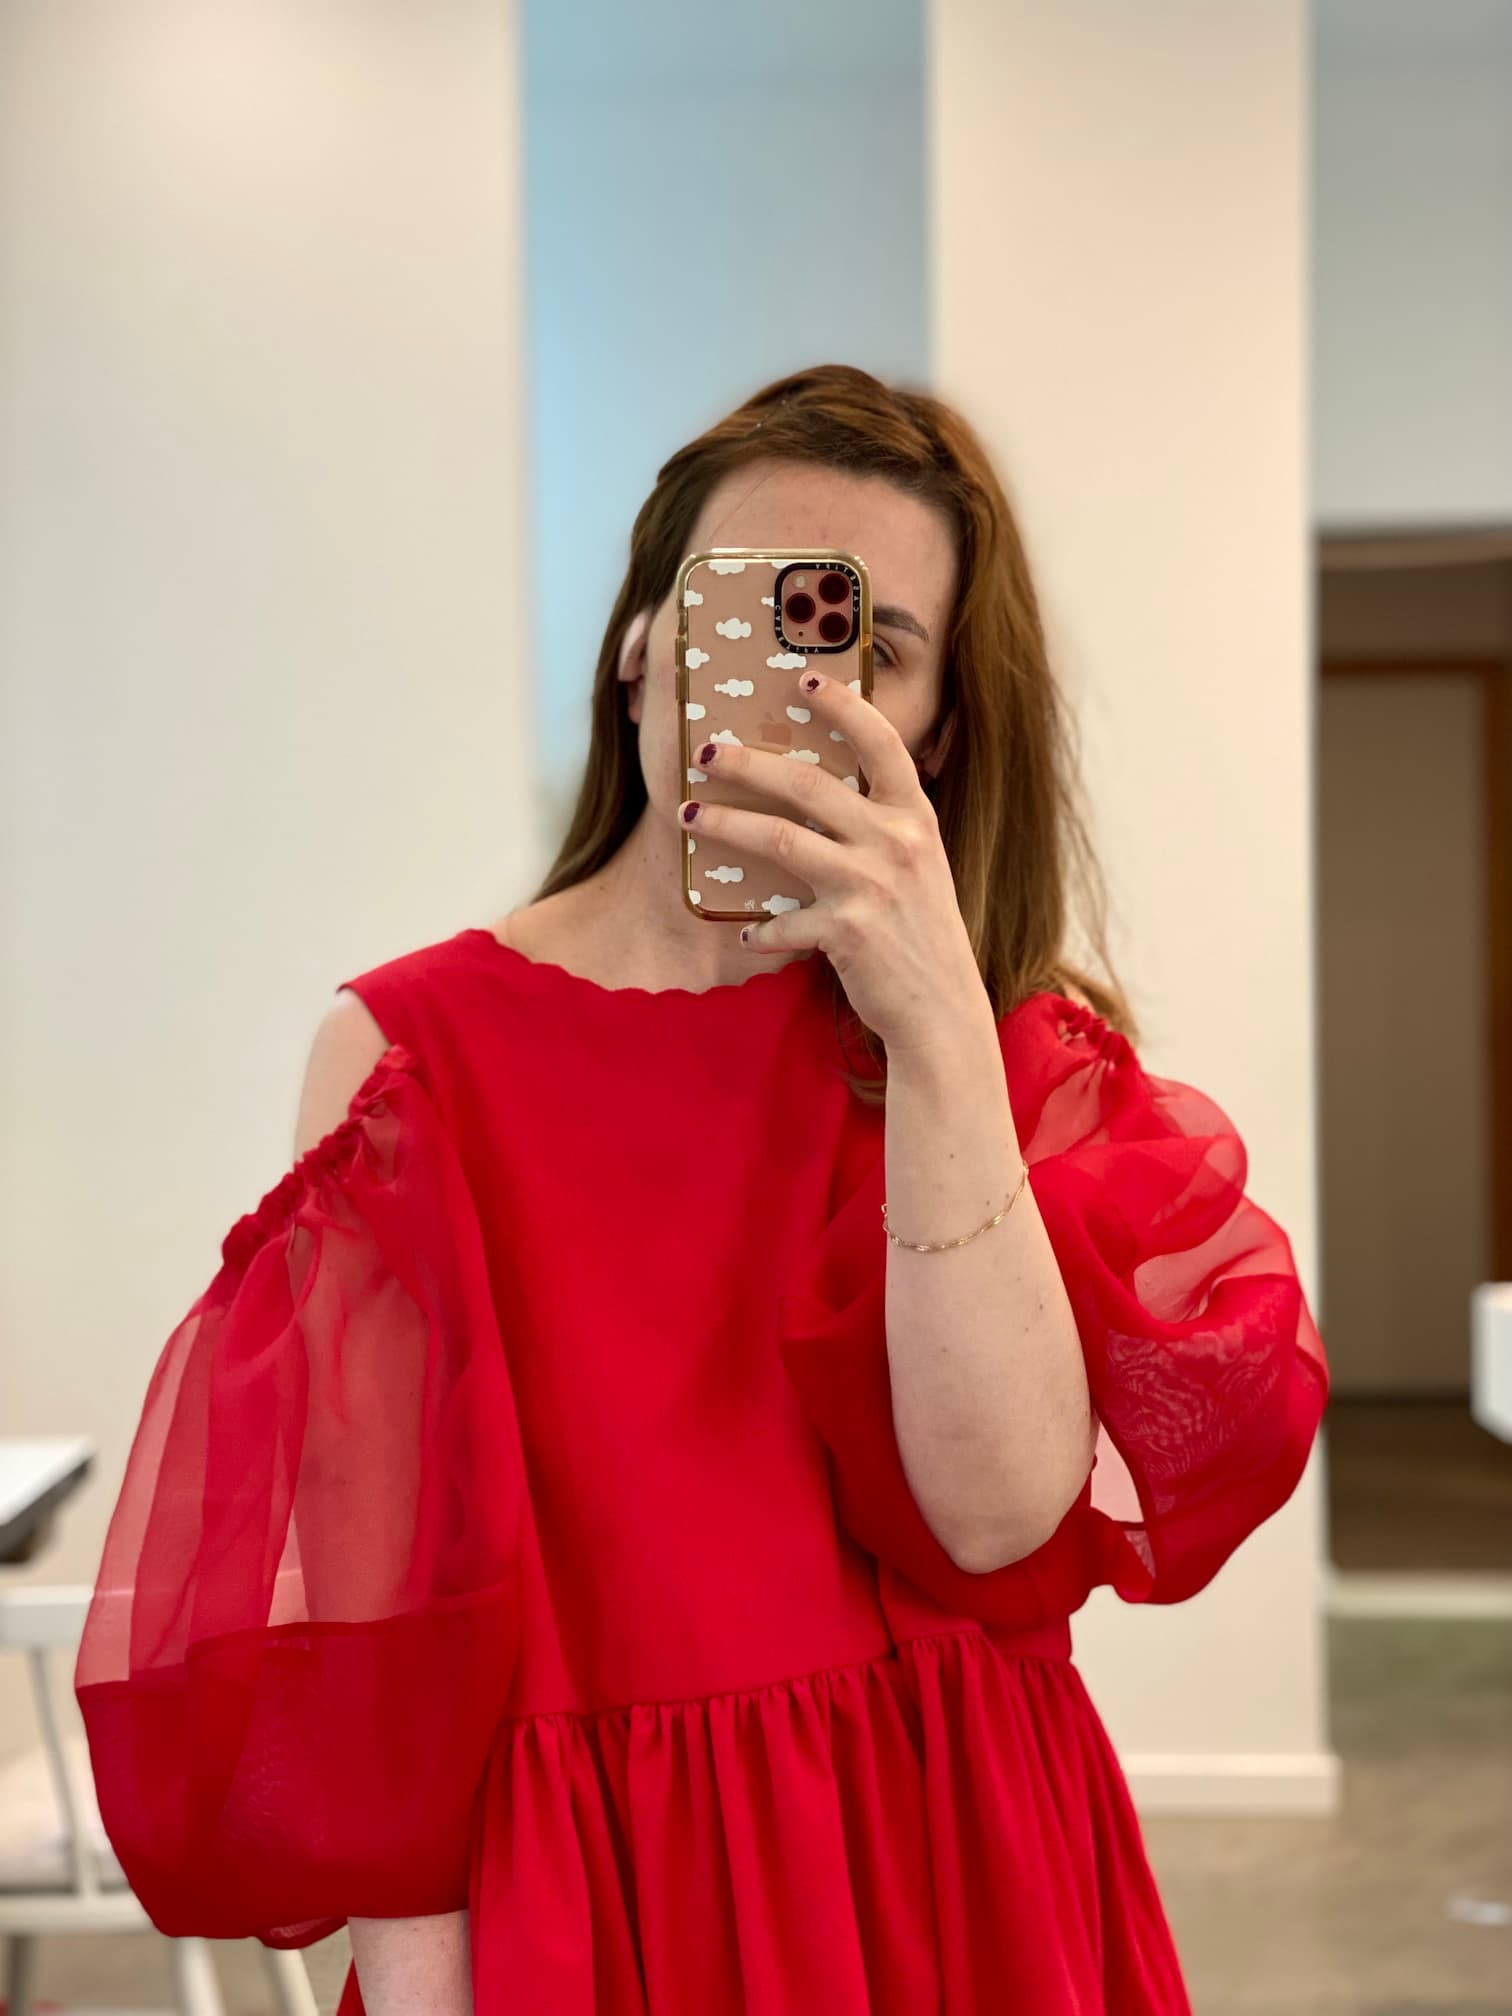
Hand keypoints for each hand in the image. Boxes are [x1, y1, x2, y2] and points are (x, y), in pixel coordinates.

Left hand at [679, 668, 987, 1052]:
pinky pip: (781, 921)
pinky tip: (747, 933)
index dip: (842, 706)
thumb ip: (879, 829)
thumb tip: (813, 797)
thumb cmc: (921, 935)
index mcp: (915, 818)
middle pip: (807, 784)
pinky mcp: (846, 932)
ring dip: (725, 825)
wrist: (943, 1010)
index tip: (803, 678)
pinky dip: (759, 928)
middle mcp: (895, 842)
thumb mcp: (916, 867)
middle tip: (705, 753)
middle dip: (747, 763)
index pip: (881, 743)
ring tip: (688, 817)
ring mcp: (870, 885)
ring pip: (780, 838)